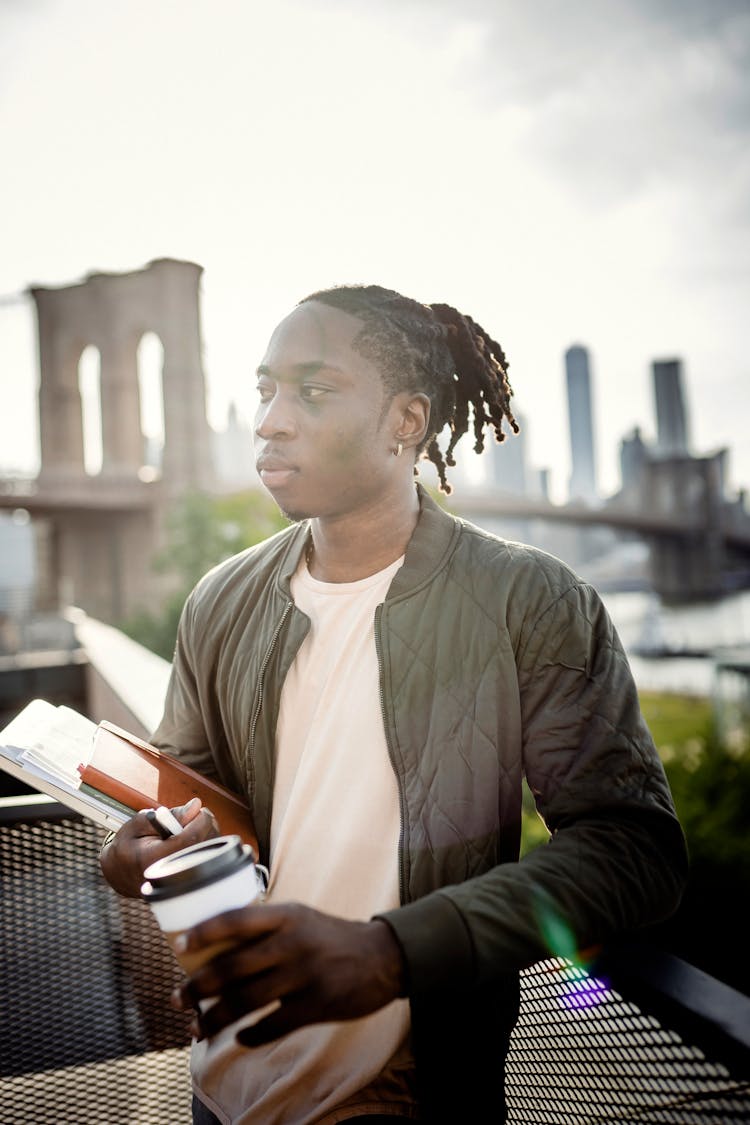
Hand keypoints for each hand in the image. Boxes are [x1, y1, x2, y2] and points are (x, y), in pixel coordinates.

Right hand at [99, 797, 218, 896]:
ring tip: (188, 828)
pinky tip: (191, 840)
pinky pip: (208, 859)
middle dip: (205, 825)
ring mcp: (181, 882)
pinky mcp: (189, 882)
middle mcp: (170, 875)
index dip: (200, 821)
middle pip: (205, 846)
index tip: (199, 810)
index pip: (190, 839)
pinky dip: (204, 845)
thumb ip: (168, 815)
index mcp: (154, 860)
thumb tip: (195, 806)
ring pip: (210, 853)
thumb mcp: (139, 823)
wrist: (120, 873)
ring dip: (206, 834)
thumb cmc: (128, 846)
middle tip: (194, 815)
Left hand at [170, 902, 406, 1045]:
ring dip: (215, 1017)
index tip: (179, 947)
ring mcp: (304, 975)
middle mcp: (292, 942)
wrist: (382, 957)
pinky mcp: (316, 1005)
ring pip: (246, 1002)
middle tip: (177, 998)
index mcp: (286, 915)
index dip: (203, 932)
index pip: (235, 920)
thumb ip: (266, 928)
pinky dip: (250, 1036)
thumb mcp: (300, 918)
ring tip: (197, 1026)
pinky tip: (239, 1038)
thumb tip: (216, 945)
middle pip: (232, 967)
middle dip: (198, 987)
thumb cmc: (330, 937)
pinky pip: (272, 1026)